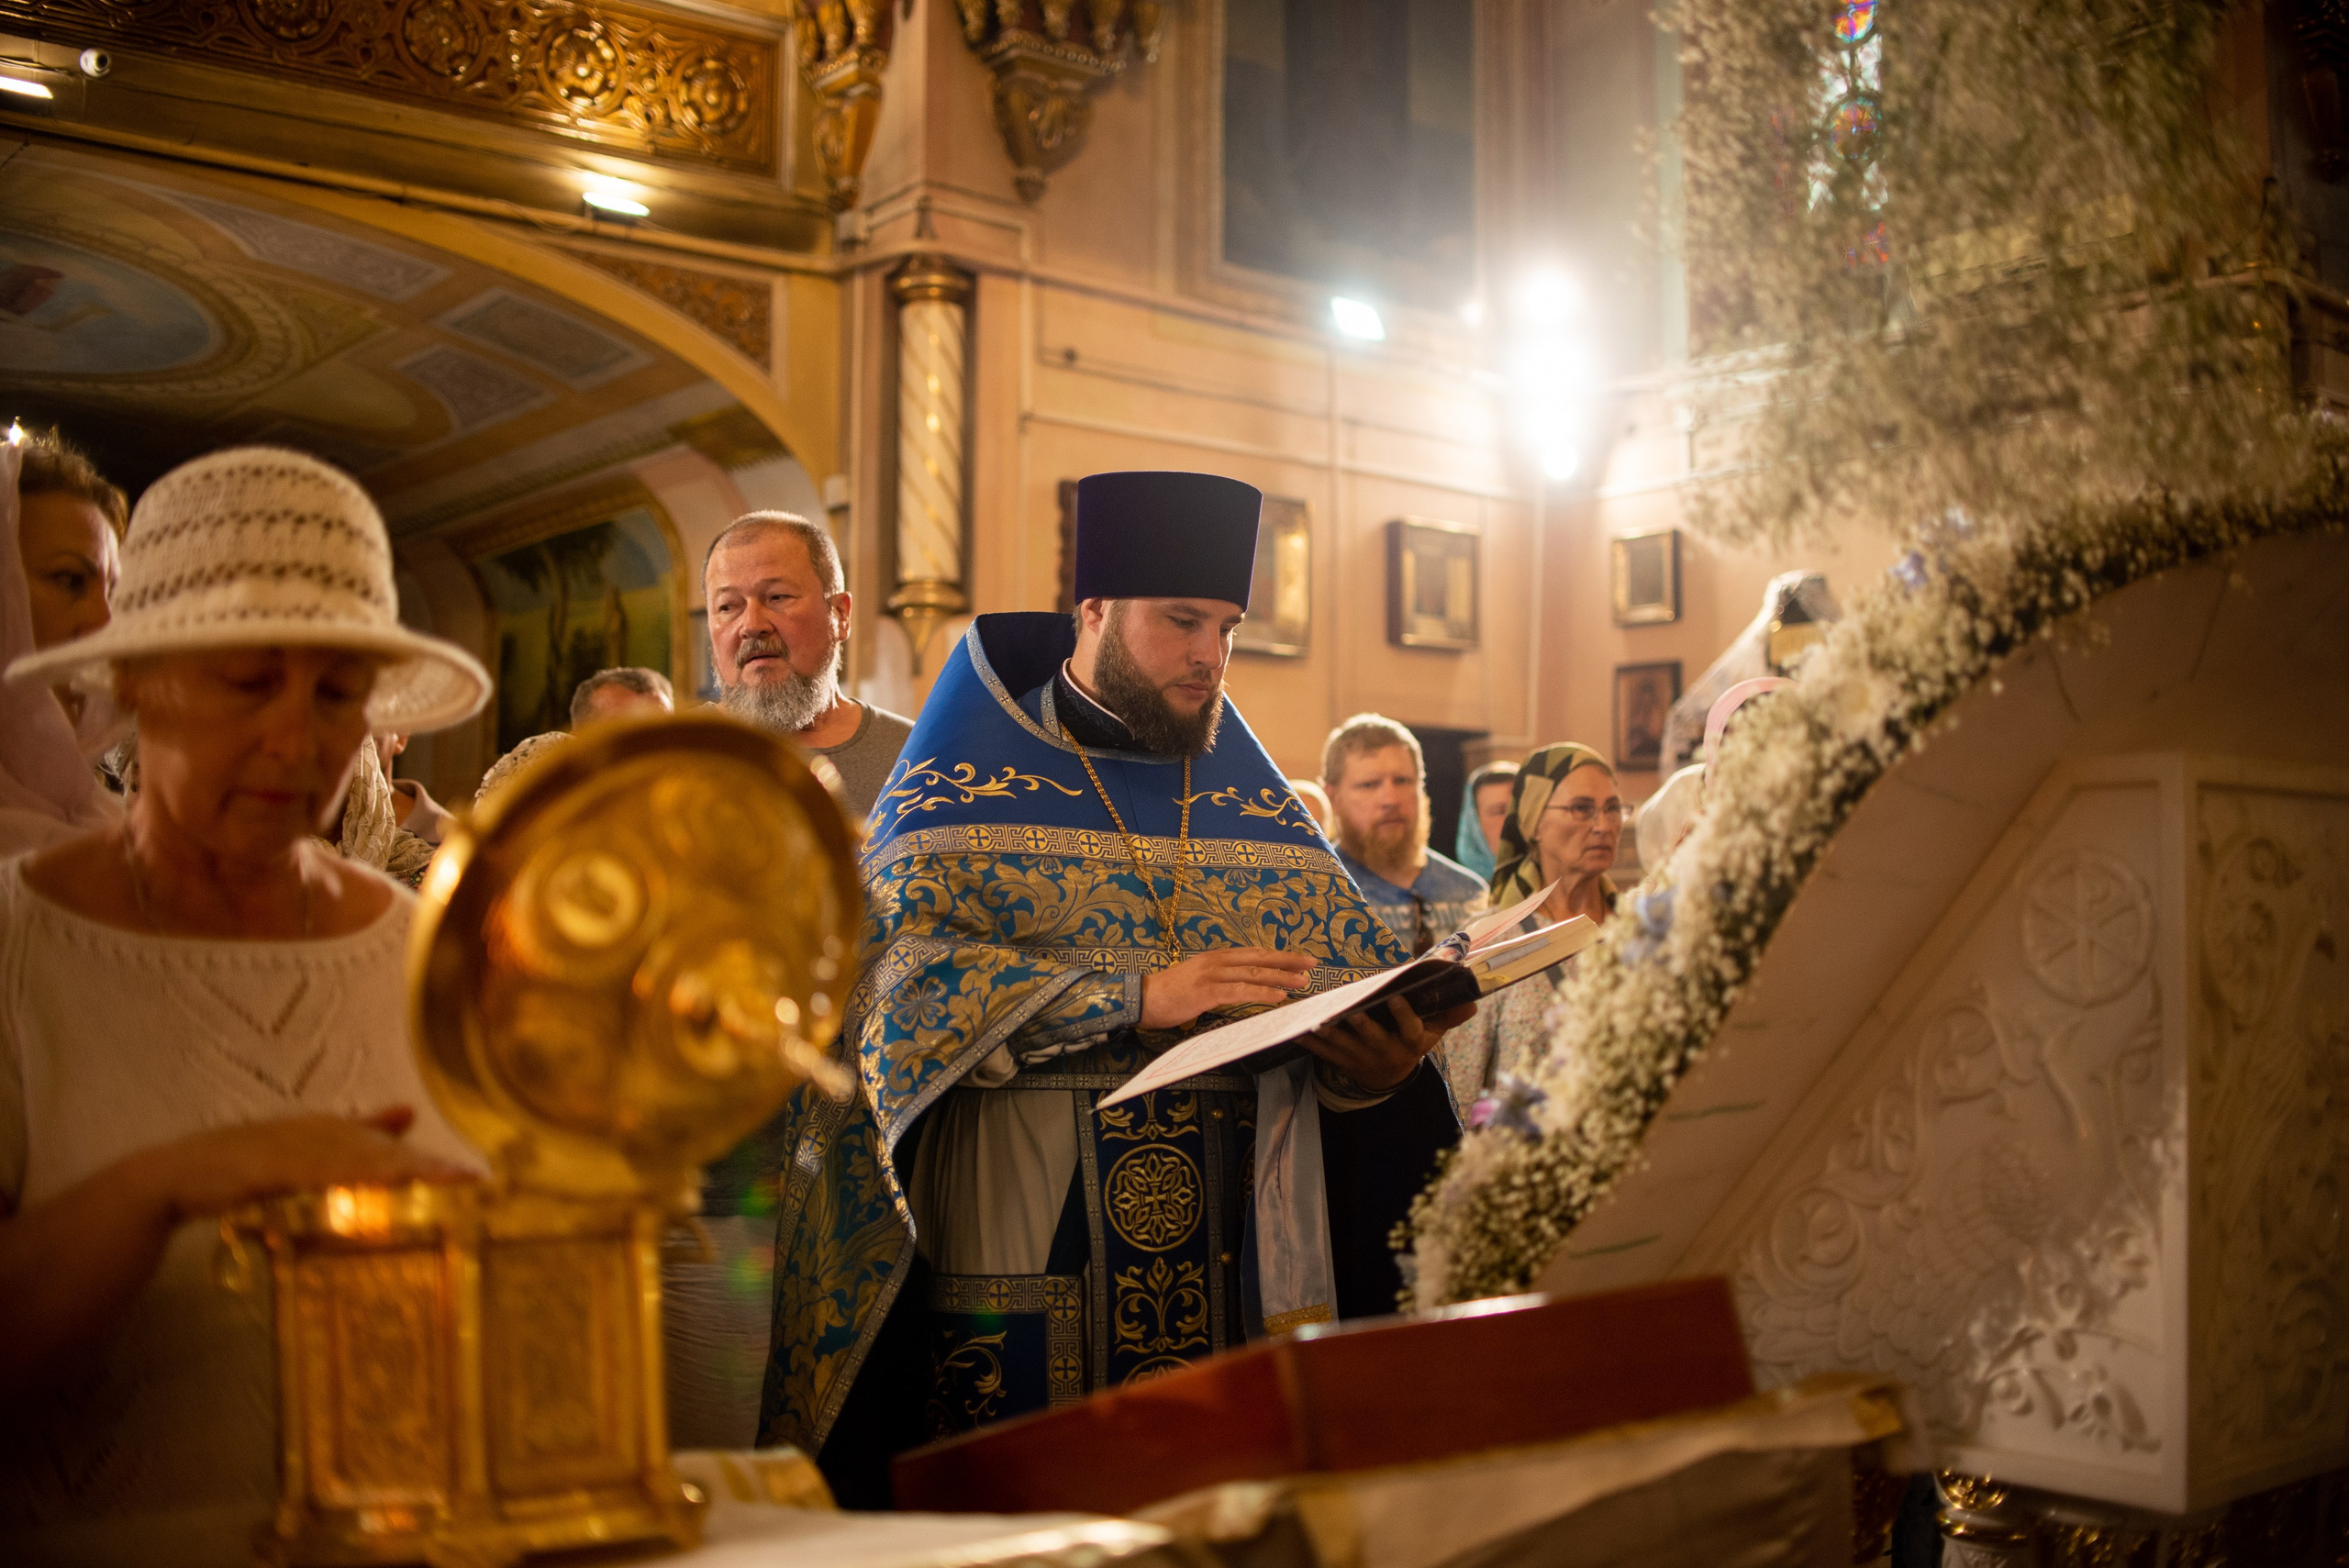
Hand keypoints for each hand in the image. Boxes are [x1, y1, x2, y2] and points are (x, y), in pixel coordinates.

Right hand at [136, 1106, 474, 1223]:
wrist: (173, 1175)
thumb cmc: (246, 1162)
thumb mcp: (308, 1147)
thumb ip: (359, 1129)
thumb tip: (409, 1113)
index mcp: (330, 1131)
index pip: (390, 1150)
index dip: (430, 1164)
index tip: (475, 1180)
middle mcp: (315, 1134)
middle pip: (378, 1155)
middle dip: (423, 1168)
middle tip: (468, 1182)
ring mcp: (287, 1150)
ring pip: (348, 1163)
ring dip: (390, 1172)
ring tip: (430, 1184)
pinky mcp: (260, 1169)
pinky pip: (304, 1174)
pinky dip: (332, 1179)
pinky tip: (356, 1186)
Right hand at [1141, 947, 1315, 1029]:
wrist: (1140, 999)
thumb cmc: (1167, 994)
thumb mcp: (1197, 980)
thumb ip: (1218, 980)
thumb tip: (1240, 987)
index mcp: (1215, 957)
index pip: (1254, 953)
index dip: (1278, 955)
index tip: (1300, 958)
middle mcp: (1216, 961)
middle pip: (1259, 957)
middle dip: (1288, 960)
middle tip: (1312, 964)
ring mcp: (1211, 975)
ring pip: (1254, 973)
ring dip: (1281, 977)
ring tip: (1302, 982)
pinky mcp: (1207, 991)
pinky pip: (1240, 991)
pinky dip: (1262, 992)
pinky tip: (1279, 996)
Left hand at [1301, 993, 1476, 1095]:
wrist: (1389, 1077)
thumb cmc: (1413, 1043)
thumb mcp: (1433, 1032)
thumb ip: (1449, 1015)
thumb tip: (1472, 1000)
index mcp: (1409, 1042)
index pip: (1409, 1029)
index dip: (1403, 1015)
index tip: (1395, 997)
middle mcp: (1386, 1052)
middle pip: (1373, 1038)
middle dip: (1362, 1025)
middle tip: (1351, 1011)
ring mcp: (1361, 1058)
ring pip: (1344, 1045)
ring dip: (1329, 1031)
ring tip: (1316, 1017)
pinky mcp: (1341, 1062)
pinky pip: (1323, 1052)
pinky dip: (1309, 1040)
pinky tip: (1296, 1028)